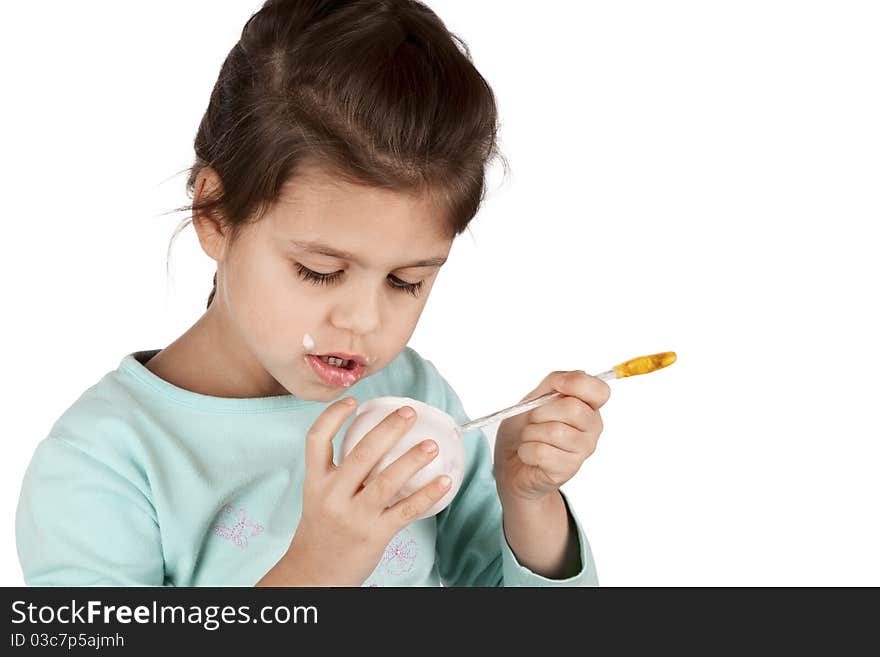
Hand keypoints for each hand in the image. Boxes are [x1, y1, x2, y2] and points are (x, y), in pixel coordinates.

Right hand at [283, 398, 451, 585]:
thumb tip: (376, 442)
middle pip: (362, 454)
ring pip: (387, 480)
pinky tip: (444, 482)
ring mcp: (354, 516)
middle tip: (409, 413)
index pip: (316, 440)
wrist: (314, 574)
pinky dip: (427, 494)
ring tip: (431, 445)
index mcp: (316, 482)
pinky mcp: (374, 534)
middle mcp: (333, 496)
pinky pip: (406, 510)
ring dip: (412, 459)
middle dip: (389, 429)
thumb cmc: (322, 530)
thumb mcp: (319, 497)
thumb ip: (339, 473)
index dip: (332, 416)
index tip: (354, 401)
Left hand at [494, 370, 610, 502]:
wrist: (511, 460)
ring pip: (556, 432)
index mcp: (588, 406)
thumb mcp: (536, 397)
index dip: (577, 383)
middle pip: (573, 409)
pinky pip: (542, 452)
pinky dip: (526, 451)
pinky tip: (528, 454)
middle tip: (533, 419)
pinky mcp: (568, 470)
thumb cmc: (526, 427)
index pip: (600, 391)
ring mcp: (583, 451)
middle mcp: (592, 428)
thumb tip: (570, 378)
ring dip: (531, 433)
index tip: (556, 385)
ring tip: (529, 438)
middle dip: (542, 411)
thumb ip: (554, 382)